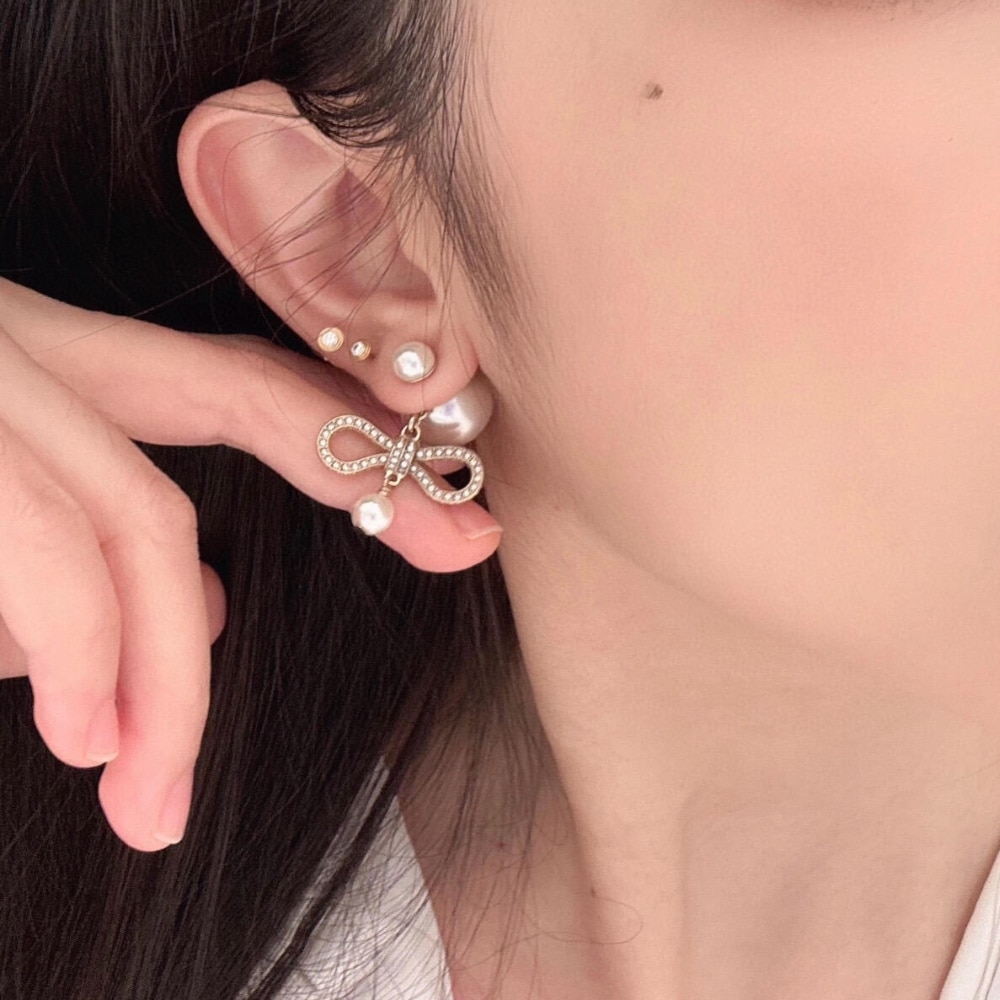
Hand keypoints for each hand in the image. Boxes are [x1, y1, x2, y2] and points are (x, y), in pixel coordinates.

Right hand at [0, 277, 500, 851]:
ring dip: (151, 676)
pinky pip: (43, 556)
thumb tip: (211, 608)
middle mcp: (25, 351)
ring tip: (138, 790)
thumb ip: (103, 541)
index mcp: (53, 359)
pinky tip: (75, 728)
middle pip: (205, 451)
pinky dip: (73, 651)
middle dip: (273, 585)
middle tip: (195, 789)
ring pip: (130, 524)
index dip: (364, 460)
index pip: (242, 389)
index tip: (468, 534)